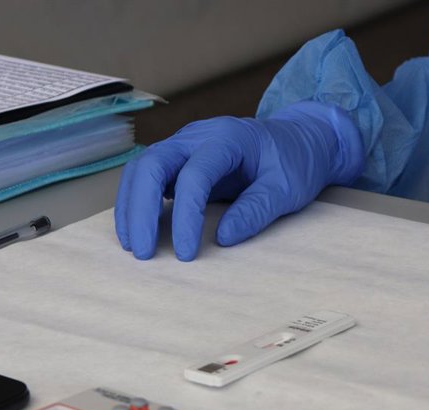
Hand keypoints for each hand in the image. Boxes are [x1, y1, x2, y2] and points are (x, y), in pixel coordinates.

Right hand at [115, 101, 363, 260]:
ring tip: (133, 247)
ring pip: (140, 169)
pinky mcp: (177, 160)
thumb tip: (221, 239)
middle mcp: (196, 136)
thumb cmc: (293, 163)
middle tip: (143, 253)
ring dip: (131, 207)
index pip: (194, 176)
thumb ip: (256, 211)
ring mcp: (183, 146)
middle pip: (151, 165)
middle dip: (140, 210)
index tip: (186, 255)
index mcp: (227, 139)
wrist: (297, 141)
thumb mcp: (286, 189)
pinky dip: (136, 203)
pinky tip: (138, 231)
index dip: (185, 218)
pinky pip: (145, 177)